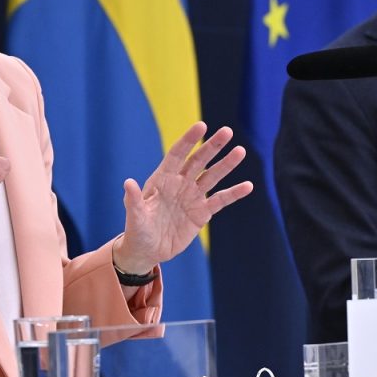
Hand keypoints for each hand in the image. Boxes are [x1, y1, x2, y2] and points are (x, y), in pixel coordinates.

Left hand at [113, 122, 252, 273]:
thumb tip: (128, 182)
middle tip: (227, 132)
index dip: (189, 140)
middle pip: (199, 160)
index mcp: (162, 179)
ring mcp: (192, 197)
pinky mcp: (202, 213)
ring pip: (212, 176)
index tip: (201, 126)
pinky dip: (234, 193)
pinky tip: (248, 186)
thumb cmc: (137, 231)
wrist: (148, 250)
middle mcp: (180, 184)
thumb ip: (134, 200)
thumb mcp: (135, 216)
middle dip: (212, 146)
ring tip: (240, 151)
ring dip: (226, 165)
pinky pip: (220, 200)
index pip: (177, 154)